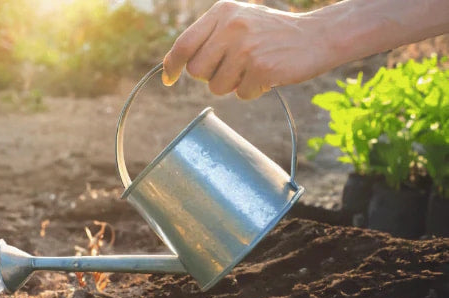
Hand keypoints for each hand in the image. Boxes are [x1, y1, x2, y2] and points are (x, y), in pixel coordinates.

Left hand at [162, 0, 332, 99]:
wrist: (318, 35)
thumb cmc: (271, 33)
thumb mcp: (238, 21)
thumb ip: (208, 37)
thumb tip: (172, 64)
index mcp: (222, 12)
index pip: (183, 44)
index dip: (172, 65)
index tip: (169, 79)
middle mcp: (232, 27)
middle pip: (197, 71)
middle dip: (210, 75)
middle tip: (232, 67)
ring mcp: (248, 48)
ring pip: (216, 87)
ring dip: (232, 85)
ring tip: (252, 69)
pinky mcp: (263, 68)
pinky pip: (241, 94)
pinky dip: (253, 90)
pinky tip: (267, 74)